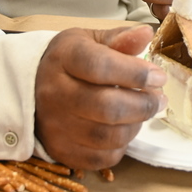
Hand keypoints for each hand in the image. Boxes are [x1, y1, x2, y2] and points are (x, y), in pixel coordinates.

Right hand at [34, 25, 166, 168]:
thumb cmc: (69, 60)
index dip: (136, 73)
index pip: (101, 67)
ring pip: (106, 135)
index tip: (159, 77)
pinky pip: (99, 158)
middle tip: (159, 99)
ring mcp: (55, 125)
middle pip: (107, 107)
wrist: (31, 86)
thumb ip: (120, 39)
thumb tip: (145, 34)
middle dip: (143, 105)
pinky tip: (125, 129)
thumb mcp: (91, 40)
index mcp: (65, 58)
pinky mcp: (59, 149)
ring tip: (144, 112)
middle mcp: (56, 93)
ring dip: (135, 125)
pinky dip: (120, 146)